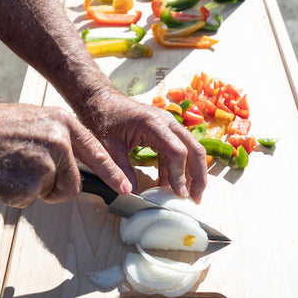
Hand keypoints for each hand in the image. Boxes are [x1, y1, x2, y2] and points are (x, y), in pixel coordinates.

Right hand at [0, 101, 130, 207]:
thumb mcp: (35, 121)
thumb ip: (58, 140)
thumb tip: (74, 166)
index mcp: (62, 123)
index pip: (96, 152)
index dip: (112, 172)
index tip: (125, 187)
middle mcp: (59, 142)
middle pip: (74, 184)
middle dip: (55, 188)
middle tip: (27, 172)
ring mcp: (45, 164)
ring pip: (51, 193)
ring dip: (33, 189)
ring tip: (12, 167)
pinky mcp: (29, 185)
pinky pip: (30, 200)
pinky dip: (15, 194)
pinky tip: (2, 175)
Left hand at [78, 88, 207, 202]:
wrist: (100, 99)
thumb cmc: (103, 117)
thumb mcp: (108, 147)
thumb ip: (121, 171)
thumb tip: (131, 194)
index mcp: (153, 123)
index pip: (177, 151)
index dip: (179, 175)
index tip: (179, 194)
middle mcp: (167, 122)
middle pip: (194, 149)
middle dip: (198, 175)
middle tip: (196, 198)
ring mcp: (168, 125)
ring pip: (190, 150)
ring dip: (192, 173)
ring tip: (189, 195)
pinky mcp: (164, 130)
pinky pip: (177, 150)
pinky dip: (177, 168)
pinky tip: (170, 185)